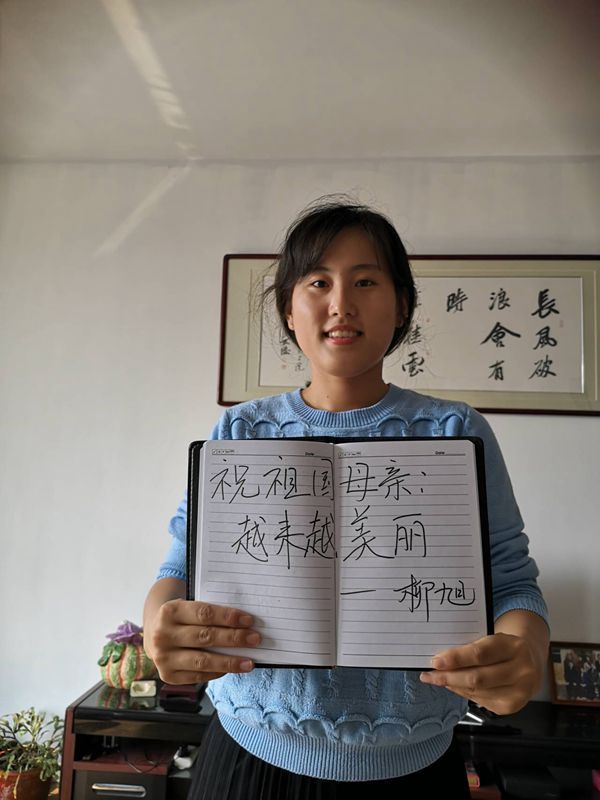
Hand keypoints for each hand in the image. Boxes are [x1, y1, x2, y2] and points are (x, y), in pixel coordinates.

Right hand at [147, 598, 260, 683]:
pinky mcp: (168, 676)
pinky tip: (231, 669)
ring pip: (203, 661)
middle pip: (205, 637)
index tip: (249, 620)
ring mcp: (164, 657)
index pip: (204, 614)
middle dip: (234, 638)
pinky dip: (217, 673)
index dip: (228, 617)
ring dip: (230, 662)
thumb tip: (242, 624)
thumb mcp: (187, 608)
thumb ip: (208, 614)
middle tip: (255, 639)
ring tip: (249, 662)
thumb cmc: (181, 619)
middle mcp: (163, 635)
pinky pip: (198, 676)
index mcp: (170, 611)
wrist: (154, 635)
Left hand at [419, 631, 542, 714]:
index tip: (436, 661)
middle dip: (448, 677)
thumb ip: (472, 647)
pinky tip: (454, 686)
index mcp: (514, 646)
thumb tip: (442, 658)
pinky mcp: (512, 706)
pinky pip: (480, 701)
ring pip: (476, 692)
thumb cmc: (505, 648)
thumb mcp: (493, 639)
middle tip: (429, 674)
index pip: (480, 654)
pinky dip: (463, 693)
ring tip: (437, 679)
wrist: (531, 663)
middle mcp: (521, 670)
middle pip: (477, 678)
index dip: (456, 658)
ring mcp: (518, 691)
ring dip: (452, 686)